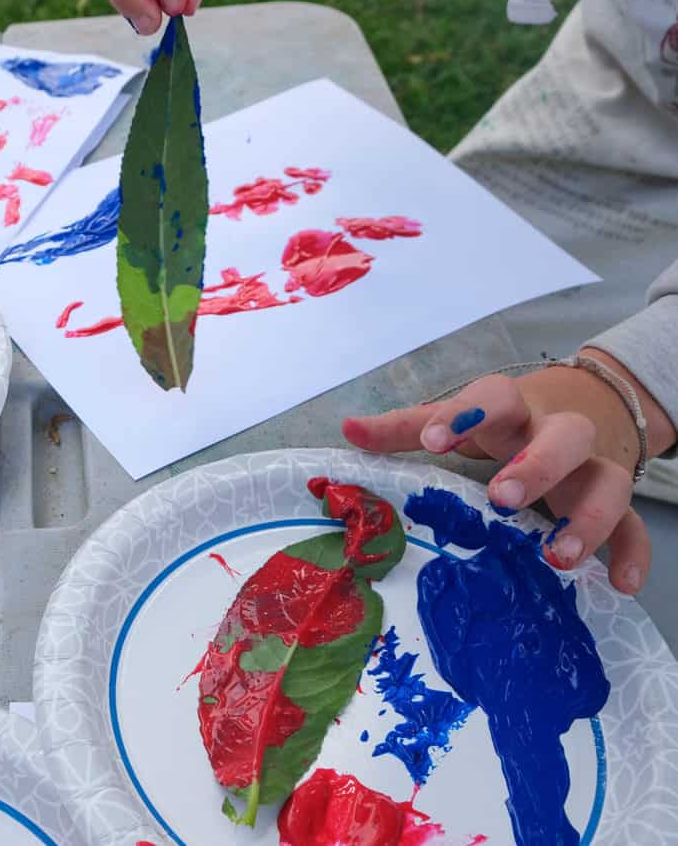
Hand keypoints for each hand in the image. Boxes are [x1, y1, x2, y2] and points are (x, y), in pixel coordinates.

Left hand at [343, 349, 675, 594]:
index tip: (434, 440)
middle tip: (502, 498)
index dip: (463, 415)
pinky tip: (619, 584)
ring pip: (609, 483)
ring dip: (588, 518)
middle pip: (564, 436)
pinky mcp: (617, 504)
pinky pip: (635, 527)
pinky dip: (632, 553)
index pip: (492, 399)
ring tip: (558, 555)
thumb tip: (347, 430)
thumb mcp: (457, 421)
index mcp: (511, 410)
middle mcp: (558, 433)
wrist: (581, 406)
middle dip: (536, 466)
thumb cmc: (500, 424)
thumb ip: (404, 428)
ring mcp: (594, 468)